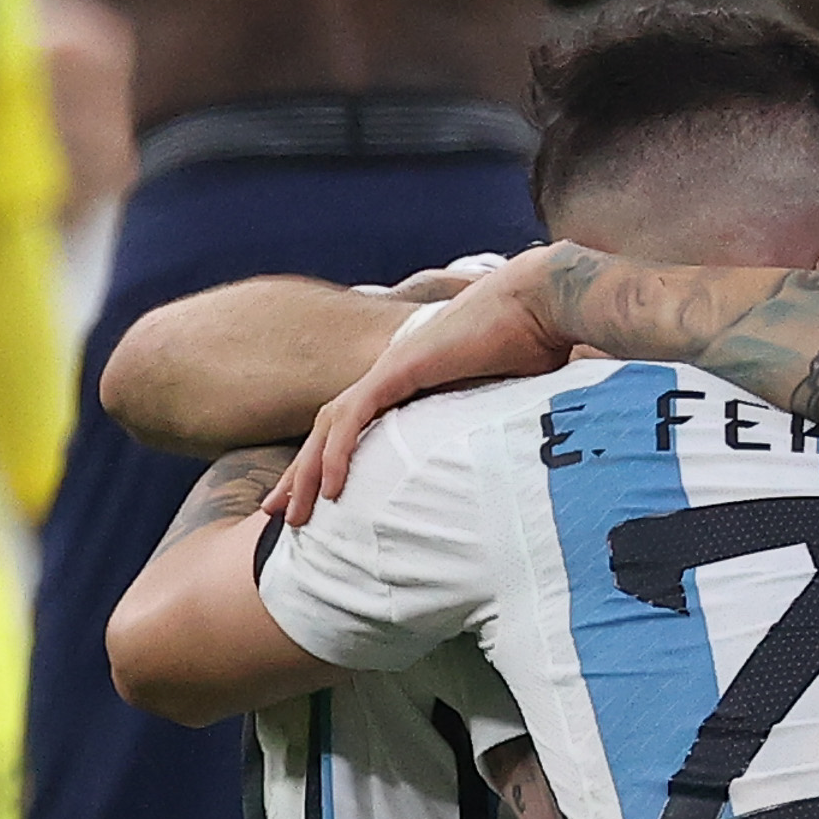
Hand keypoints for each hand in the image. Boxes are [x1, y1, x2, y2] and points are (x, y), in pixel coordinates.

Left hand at [276, 246, 580, 514]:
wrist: (541, 304)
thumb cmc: (537, 348)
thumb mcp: (507, 407)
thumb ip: (494, 436)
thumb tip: (521, 475)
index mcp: (411, 385)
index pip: (355, 430)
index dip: (331, 465)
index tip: (319, 503)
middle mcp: (391, 378)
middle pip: (328, 431)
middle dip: (299, 475)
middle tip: (277, 513)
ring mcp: (391, 372)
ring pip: (329, 428)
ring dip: (305, 473)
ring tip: (291, 514)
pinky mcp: (398, 370)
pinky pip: (353, 418)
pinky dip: (337, 453)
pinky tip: (330, 488)